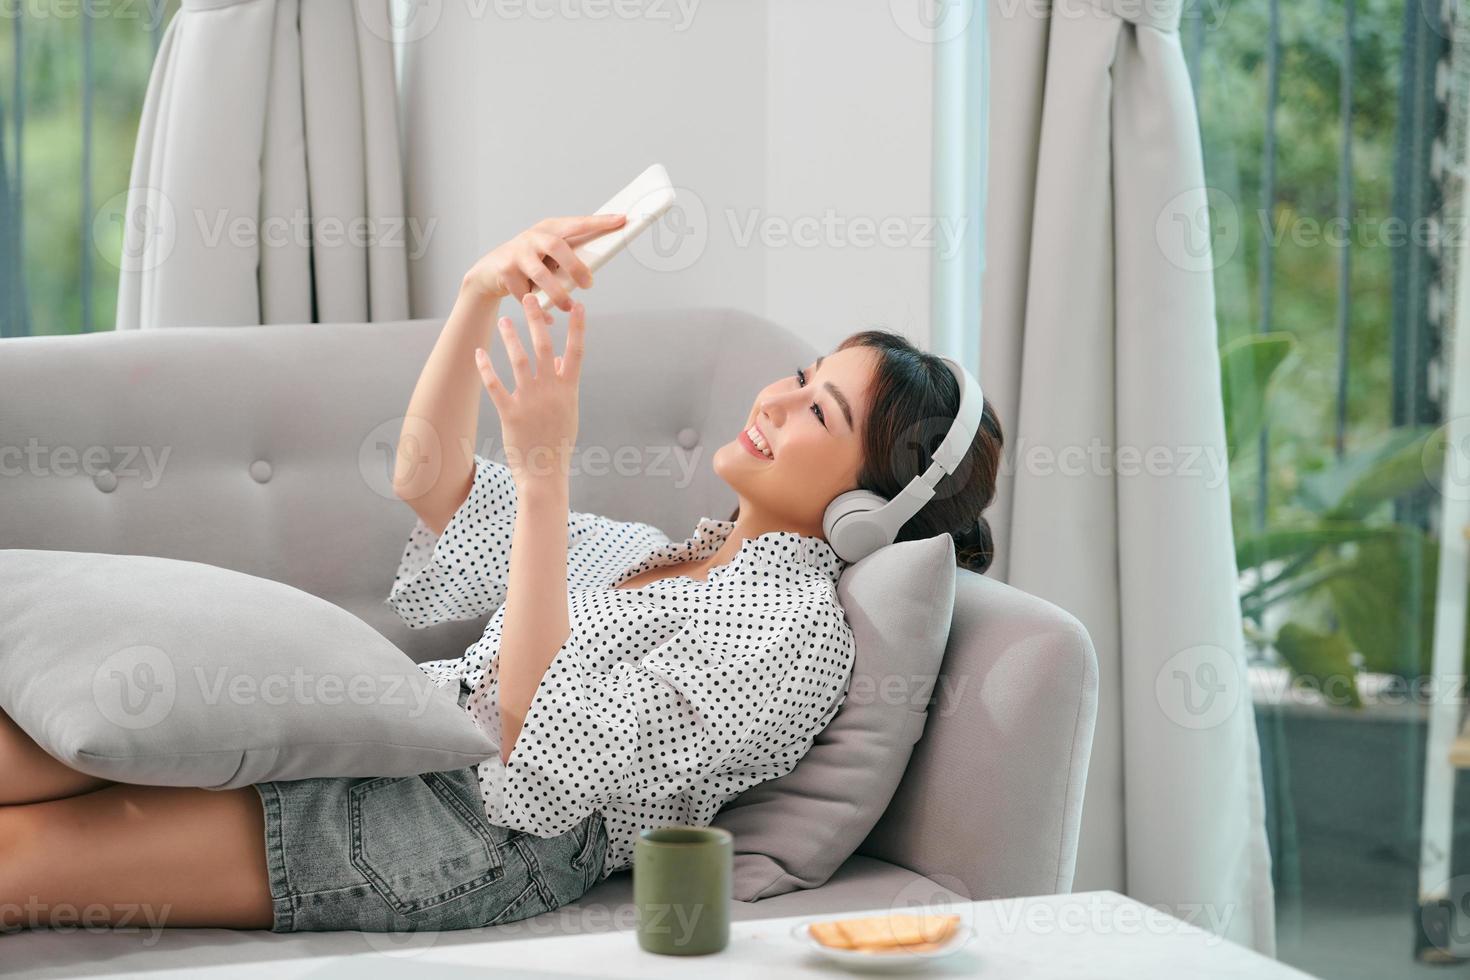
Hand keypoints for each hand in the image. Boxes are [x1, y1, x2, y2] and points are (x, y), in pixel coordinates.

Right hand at [462, 214, 626, 311]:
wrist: (490, 270)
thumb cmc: (531, 261)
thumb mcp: (549, 254)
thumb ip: (569, 256)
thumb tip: (595, 272)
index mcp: (549, 228)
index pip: (577, 223)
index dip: (599, 222)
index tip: (622, 220)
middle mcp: (533, 237)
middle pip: (557, 246)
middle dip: (575, 266)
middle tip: (590, 284)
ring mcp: (517, 253)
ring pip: (541, 275)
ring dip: (558, 294)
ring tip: (569, 307)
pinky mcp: (505, 271)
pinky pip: (527, 294)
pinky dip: (539, 309)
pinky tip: (549, 318)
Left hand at [474, 293, 585, 488]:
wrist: (546, 472)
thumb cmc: (558, 441)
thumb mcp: (568, 410)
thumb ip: (563, 383)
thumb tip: (556, 359)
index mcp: (568, 389)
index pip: (576, 351)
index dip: (578, 327)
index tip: (579, 305)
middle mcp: (550, 391)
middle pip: (544, 347)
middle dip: (536, 321)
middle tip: (528, 299)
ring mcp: (530, 401)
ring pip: (519, 361)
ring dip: (510, 338)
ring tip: (503, 321)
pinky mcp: (511, 413)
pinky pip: (496, 385)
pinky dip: (486, 368)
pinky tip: (479, 354)